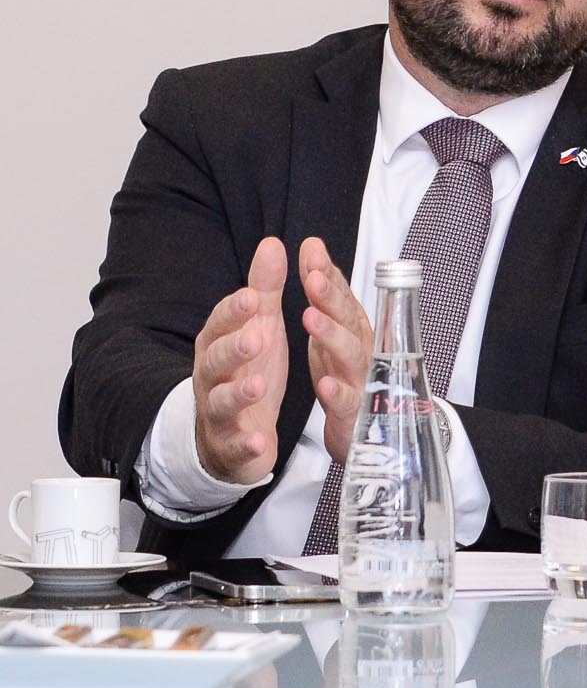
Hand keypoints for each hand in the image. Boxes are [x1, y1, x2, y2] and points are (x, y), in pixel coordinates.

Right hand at [192, 236, 287, 484]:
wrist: (229, 434)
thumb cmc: (247, 372)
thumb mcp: (258, 327)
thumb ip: (265, 289)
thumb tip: (273, 243)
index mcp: (220, 345)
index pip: (222, 324)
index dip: (235, 311)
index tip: (254, 296)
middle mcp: (213, 377)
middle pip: (216, 361)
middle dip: (234, 348)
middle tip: (258, 337)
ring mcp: (219, 412)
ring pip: (220, 402)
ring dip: (239, 393)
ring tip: (259, 385)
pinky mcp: (230, 444)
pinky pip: (234, 445)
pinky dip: (244, 443)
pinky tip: (258, 441)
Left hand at [300, 235, 372, 464]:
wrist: (369, 431)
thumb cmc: (346, 373)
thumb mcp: (332, 329)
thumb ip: (325, 291)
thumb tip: (312, 244)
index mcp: (352, 329)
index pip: (342, 295)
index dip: (328, 273)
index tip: (311, 250)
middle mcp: (362, 348)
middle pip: (348, 319)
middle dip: (330, 297)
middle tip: (311, 277)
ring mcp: (362, 379)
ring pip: (349, 355)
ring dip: (332, 336)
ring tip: (310, 318)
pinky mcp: (356, 413)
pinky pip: (348, 402)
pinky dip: (339, 393)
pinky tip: (326, 385)